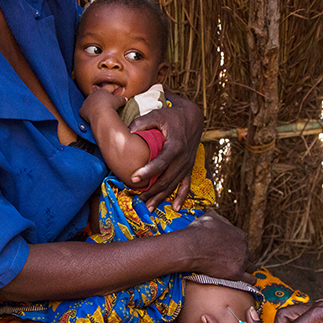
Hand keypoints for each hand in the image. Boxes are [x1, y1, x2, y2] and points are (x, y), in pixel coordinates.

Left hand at [79, 89, 126, 123]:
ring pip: (90, 103)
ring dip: (93, 106)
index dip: (112, 89)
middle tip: (105, 102)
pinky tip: (90, 116)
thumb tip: (125, 99)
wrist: (101, 113)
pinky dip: (87, 113)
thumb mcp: (118, 101)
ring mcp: (86, 102)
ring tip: (97, 110)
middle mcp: (92, 95)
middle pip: (97, 96)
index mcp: (102, 91)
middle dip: (100, 98)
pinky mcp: (82, 110)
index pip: (107, 88)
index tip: (114, 90)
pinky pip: (84, 111)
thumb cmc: (110, 105)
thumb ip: (121, 99)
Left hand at [129, 94, 202, 209]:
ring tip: (148, 208)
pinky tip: (175, 208)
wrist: (193, 118)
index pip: (161, 162)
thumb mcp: (158, 114)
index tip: (133, 178)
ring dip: (161, 197)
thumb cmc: (172, 116)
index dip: (147, 171)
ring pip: (174, 185)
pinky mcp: (189, 167)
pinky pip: (186, 185)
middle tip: (136, 199)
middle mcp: (183, 158)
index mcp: (175, 146)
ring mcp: (187, 165)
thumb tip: (128, 131)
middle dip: (151, 191)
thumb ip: (143, 122)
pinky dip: (181, 197)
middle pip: (167, 179)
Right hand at [182, 212, 255, 284]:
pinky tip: (246, 281)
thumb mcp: (210, 217)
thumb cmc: (198, 232)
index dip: (237, 247)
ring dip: (246, 269)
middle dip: (242, 258)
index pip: (243, 242)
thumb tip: (217, 217)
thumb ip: (219, 218)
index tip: (230, 251)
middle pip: (248, 255)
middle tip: (233, 262)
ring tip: (239, 273)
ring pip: (251, 267)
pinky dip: (249, 280)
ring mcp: (241, 261)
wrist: (192, 247)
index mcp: (239, 234)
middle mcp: (243, 247)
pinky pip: (250, 279)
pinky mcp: (236, 273)